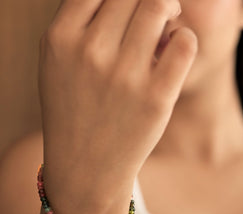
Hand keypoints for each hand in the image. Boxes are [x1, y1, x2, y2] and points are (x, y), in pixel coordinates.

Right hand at [38, 0, 197, 203]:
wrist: (85, 168)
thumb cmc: (74, 113)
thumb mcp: (58, 66)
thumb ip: (79, 24)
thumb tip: (126, 0)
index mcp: (60, 40)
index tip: (128, 6)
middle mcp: (90, 53)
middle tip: (152, 13)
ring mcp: (124, 76)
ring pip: (160, 5)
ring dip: (168, 9)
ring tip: (166, 24)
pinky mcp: (156, 98)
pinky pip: (184, 42)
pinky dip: (184, 38)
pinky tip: (174, 51)